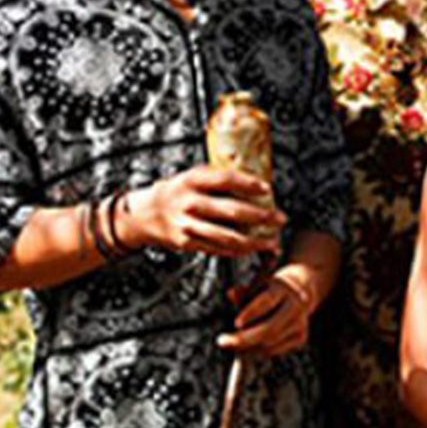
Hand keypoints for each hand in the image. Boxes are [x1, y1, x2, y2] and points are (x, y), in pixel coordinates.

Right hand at [117, 164, 284, 257]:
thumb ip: (218, 178)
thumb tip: (255, 181)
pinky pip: (219, 249)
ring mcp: (189, 225)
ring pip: (229, 236)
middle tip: (280, 218)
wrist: (146, 214)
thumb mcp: (192, 176)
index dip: (249, 184)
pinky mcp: (189, 243)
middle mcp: (190, 203)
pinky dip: (240, 251)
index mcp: (192, 180)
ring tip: (273, 240)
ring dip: (255, 241)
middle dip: (261, 216)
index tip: (267, 188)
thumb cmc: (178, 191)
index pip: (226, 180)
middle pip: (232, 211)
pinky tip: (254, 248)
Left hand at [219, 266, 314, 356]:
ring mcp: (300, 322)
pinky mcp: (301, 336)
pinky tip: (249, 346)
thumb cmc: (272, 289)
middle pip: (270, 329)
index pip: (267, 301)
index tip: (236, 323)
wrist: (302, 290)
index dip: (251, 312)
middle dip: (244, 338)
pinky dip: (259, 351)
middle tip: (223, 341)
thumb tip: (230, 293)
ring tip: (233, 343)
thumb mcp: (259, 285)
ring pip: (271, 342)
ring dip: (249, 346)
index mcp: (283, 288)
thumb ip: (244, 292)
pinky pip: (275, 350)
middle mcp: (295, 305)